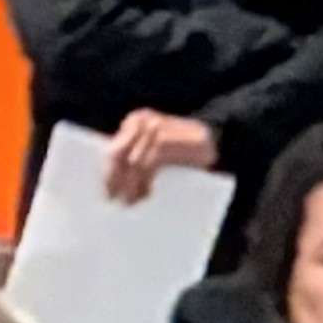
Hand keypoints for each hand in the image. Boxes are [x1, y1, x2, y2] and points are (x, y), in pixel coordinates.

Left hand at [102, 116, 216, 198]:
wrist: (216, 135)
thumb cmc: (183, 146)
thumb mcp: (156, 145)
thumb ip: (138, 152)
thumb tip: (113, 179)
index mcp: (136, 121)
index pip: (113, 149)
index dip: (107, 171)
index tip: (105, 191)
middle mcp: (144, 121)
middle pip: (119, 155)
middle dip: (115, 180)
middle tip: (113, 200)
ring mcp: (156, 129)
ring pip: (134, 162)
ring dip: (130, 185)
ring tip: (129, 202)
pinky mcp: (170, 141)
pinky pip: (150, 164)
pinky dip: (146, 181)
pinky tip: (146, 194)